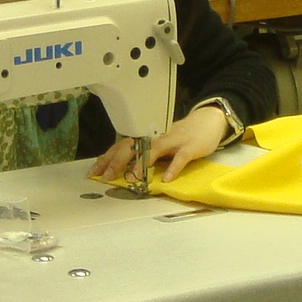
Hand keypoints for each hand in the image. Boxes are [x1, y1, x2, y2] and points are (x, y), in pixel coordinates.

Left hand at [94, 103, 235, 184]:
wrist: (207, 122)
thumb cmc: (180, 136)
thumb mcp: (158, 144)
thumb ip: (142, 154)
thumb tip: (121, 169)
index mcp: (146, 138)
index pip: (121, 146)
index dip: (106, 158)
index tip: (93, 171)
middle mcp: (155, 137)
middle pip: (132, 146)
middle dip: (117, 161)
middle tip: (106, 176)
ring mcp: (172, 141)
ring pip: (153, 150)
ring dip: (141, 164)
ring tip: (132, 178)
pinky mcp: (189, 147)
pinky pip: (180, 158)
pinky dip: (173, 168)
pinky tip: (166, 179)